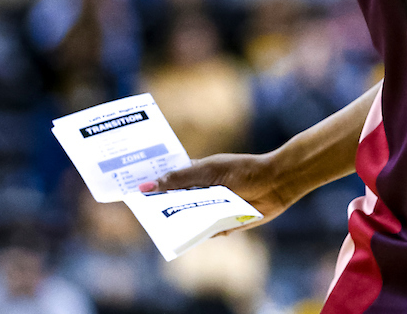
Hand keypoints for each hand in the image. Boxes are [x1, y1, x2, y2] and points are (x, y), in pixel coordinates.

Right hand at [144, 152, 291, 230]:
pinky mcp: (223, 224)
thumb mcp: (208, 171)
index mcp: (197, 173)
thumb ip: (179, 179)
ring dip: (179, 222)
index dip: (153, 184)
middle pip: (176, 202)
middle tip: (142, 212)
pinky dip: (197, 233)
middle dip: (161, 206)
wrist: (274, 184)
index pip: (169, 179)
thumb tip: (148, 185)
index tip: (132, 189)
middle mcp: (202, 191)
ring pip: (189, 219)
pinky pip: (205, 232)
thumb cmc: (242, 170)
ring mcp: (212, 208)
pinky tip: (184, 236)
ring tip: (160, 227)